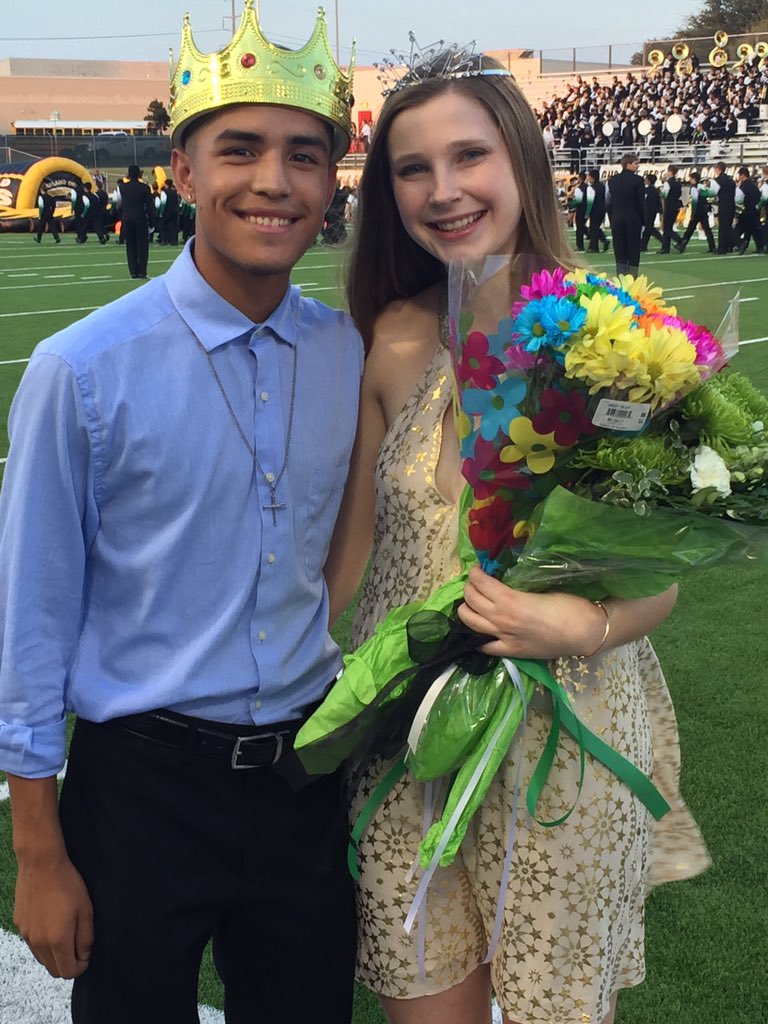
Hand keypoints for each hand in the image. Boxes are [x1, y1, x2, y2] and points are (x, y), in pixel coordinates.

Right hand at [14, 853, 93, 978]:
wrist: (41, 865)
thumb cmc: (67, 884)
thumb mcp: (85, 909)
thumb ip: (86, 937)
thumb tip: (84, 955)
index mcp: (58, 940)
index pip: (67, 972)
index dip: (80, 967)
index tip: (85, 956)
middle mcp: (39, 942)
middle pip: (53, 970)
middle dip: (67, 964)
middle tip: (77, 946)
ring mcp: (27, 935)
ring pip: (41, 958)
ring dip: (54, 954)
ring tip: (65, 932)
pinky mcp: (20, 925)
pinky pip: (32, 943)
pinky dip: (43, 942)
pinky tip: (50, 922)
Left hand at [457, 565, 606, 659]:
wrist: (584, 632)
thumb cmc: (568, 606)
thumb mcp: (539, 589)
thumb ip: (517, 588)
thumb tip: (504, 581)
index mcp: (509, 600)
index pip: (480, 583)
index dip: (475, 573)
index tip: (477, 569)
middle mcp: (501, 619)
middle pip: (470, 601)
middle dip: (469, 588)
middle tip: (475, 583)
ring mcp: (504, 638)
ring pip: (470, 623)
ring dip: (466, 610)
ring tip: (471, 603)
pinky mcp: (511, 652)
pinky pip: (484, 646)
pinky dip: (476, 637)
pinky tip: (478, 630)